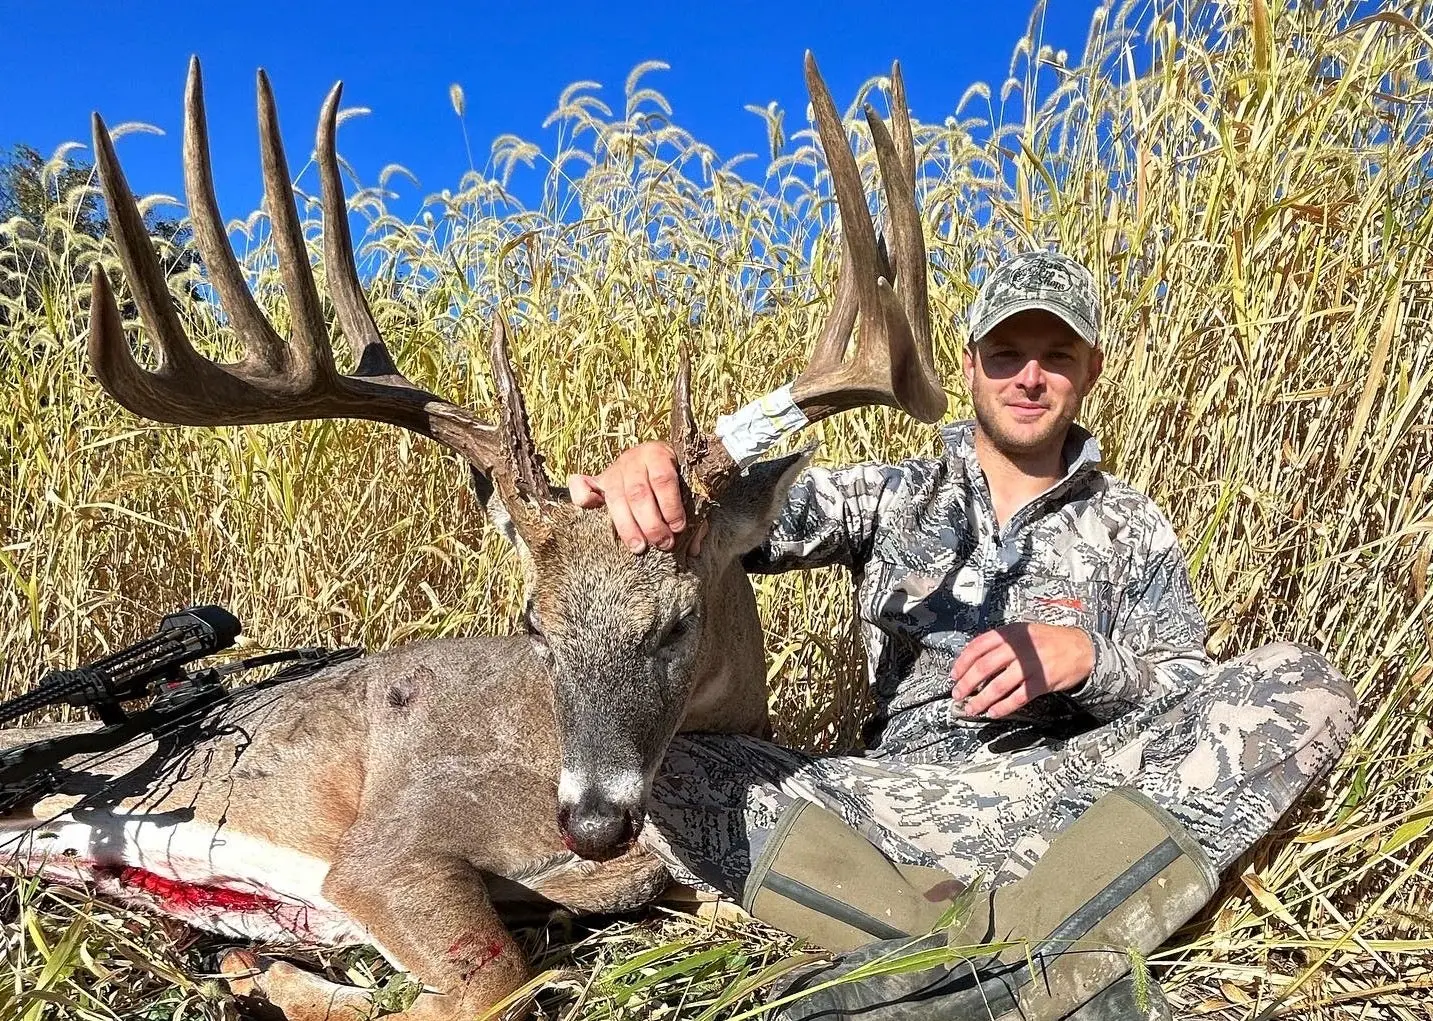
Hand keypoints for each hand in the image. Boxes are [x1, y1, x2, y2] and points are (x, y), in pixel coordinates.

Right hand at [568, 441, 700, 553]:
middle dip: (651, 522)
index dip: (671, 505)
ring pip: (616, 497)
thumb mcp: (688, 487)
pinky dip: (581, 496)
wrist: (652, 458)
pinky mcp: (597, 480)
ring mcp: (613, 469)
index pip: (663, 479)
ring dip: (627, 525)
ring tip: (639, 547)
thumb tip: (693, 547)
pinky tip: (589, 509)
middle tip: (663, 543)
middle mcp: (632, 459)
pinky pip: (581, 485)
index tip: (678, 527)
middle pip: (638, 492)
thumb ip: (694, 513)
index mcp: (658, 454)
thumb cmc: (674, 479)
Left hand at [950, 622, 1094, 719]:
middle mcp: (1019, 648)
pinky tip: (993, 713)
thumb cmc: (1048, 641)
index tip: (954, 675)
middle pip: (984, 667)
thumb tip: (973, 660)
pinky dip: (1003, 707)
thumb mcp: (1023, 631)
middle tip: (957, 694)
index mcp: (1011, 633)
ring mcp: (1031, 665)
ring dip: (981, 699)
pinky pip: (1018, 698)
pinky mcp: (1042, 682)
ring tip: (971, 708)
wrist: (1081, 648)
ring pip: (998, 686)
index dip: (962, 662)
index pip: (978, 646)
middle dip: (966, 683)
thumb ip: (1000, 642)